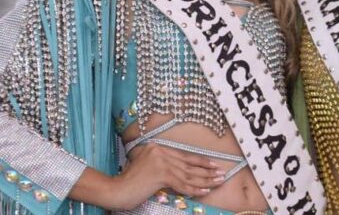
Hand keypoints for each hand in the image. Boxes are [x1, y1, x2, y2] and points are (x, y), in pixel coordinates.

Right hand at [70, 143, 224, 210]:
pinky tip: (205, 190)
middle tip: (222, 174)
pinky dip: (195, 188)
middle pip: (189, 164)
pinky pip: (182, 183)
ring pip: (188, 174)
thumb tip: (184, 175)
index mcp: (158, 148)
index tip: (214, 165)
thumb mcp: (148, 168)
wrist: (116, 190)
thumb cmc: (131, 182)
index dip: (201, 162)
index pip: (185, 156)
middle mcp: (161, 152)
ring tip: (218, 182)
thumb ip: (165, 167)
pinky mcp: (160, 174)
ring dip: (205, 180)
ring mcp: (161, 162)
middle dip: (208, 170)